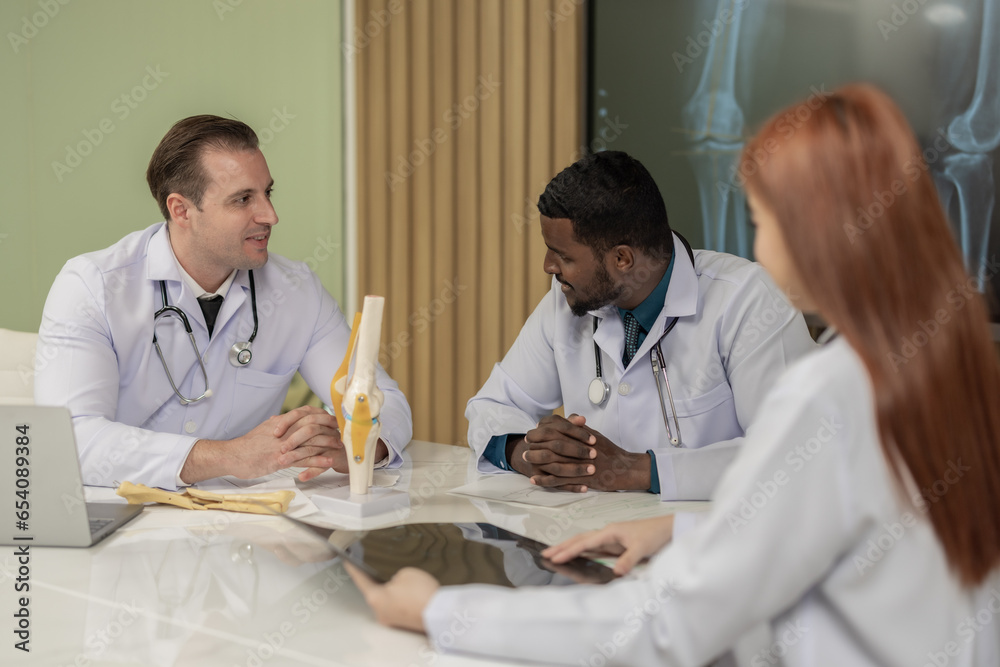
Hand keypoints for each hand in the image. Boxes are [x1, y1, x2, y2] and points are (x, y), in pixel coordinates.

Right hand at [181, 406, 344, 483]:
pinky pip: (303, 458)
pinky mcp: (280, 459)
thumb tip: (279, 420)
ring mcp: (283, 445)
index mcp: (280, 422)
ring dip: (328, 444)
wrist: (231, 456)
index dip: (321, 416)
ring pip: (311, 441)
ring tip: (340, 447)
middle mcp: (283, 431)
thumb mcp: (261, 430)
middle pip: (312, 425)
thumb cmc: (245, 446)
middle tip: (341, 433)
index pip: (305, 414)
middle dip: (329, 428)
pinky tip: (329, 461)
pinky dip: (318, 460)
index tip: (332, 420)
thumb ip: (273, 425)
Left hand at [275, 409, 389, 481]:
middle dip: (292, 439)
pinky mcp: (337, 457)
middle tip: (278, 449)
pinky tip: (302, 476)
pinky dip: (312, 471)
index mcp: (319, 419)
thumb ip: (293, 424)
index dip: (287, 422)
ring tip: (282, 463)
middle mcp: (327, 429)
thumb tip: (273, 418)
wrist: (348, 453)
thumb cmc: (325, 441)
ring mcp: (332, 443)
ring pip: (313, 448)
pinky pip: (324, 464)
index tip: (275, 432)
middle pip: (309, 429)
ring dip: (296, 456)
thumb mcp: (309, 430)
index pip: (302, 414)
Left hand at [346, 564, 438, 632]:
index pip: (360, 580)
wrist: (439, 613)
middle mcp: (379, 611)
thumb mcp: (405, 573)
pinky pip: (396, 607)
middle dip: (376, 580)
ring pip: (386, 600)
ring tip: (399, 580)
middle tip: (376, 567)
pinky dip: (399, 599)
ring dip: (390, 591)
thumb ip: (394, 576)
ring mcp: (390, 620)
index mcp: (375, 598)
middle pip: (374, 592)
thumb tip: (394, 583)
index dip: (353, 569)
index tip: (347, 562)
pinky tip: (408, 592)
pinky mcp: (401, 622)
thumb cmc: (421, 593)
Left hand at [515, 414, 651, 491]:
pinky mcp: (580, 478)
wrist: (624, 468)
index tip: (533, 432)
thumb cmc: (611, 452)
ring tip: (526, 460)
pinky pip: (558, 480)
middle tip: (525, 446)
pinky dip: (544, 480)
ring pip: (551, 460)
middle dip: (535, 444)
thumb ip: (580, 428)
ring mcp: (578, 463)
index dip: (542, 429)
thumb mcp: (595, 435)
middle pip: (550, 443)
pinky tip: (534, 479)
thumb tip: (568, 420)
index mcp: (580, 435)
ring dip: (536, 460)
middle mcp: (578, 447)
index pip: (556, 428)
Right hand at [541, 515, 674, 574]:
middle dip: (562, 547)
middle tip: (545, 554)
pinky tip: (575, 555)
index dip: (569, 551)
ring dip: (569, 548)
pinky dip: (581, 551)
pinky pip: (593, 548)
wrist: (667, 529)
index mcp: (610, 532)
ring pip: (584, 542)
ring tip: (554, 554)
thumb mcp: (642, 548)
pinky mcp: (614, 544)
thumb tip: (615, 573)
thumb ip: (628, 560)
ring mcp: (610, 539)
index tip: (555, 557)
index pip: (585, 543)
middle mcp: (606, 534)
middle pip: (579, 540)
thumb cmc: (654, 535)